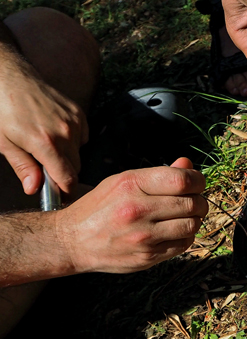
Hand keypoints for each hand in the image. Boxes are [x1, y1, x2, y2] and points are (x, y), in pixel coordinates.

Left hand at [0, 55, 86, 194]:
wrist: (10, 78)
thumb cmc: (2, 110)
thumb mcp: (4, 143)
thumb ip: (23, 167)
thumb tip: (34, 189)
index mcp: (45, 143)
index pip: (67, 178)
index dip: (65, 191)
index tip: (60, 196)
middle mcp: (65, 133)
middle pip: (75, 168)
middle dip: (63, 173)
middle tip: (45, 169)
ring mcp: (74, 122)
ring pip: (79, 153)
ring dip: (67, 156)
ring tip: (45, 146)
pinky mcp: (79, 114)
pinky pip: (82, 137)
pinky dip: (72, 141)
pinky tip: (55, 133)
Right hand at [57, 158, 208, 273]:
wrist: (72, 241)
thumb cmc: (100, 207)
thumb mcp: (122, 182)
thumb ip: (158, 174)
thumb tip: (188, 164)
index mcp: (131, 185)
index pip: (182, 180)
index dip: (198, 180)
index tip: (197, 183)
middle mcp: (137, 210)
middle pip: (192, 204)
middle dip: (199, 201)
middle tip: (194, 201)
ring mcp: (143, 236)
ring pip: (192, 225)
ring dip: (195, 220)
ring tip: (185, 216)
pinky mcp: (147, 257)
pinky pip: (183, 245)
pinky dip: (185, 237)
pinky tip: (174, 232)